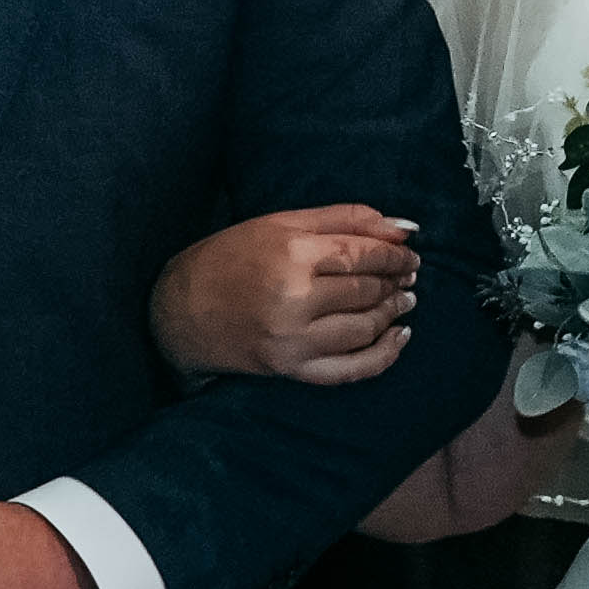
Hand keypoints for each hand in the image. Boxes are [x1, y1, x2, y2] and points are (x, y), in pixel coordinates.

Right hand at [152, 201, 423, 385]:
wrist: (179, 312)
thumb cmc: (230, 258)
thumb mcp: (281, 223)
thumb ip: (344, 219)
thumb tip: (405, 229)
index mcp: (291, 253)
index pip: (362, 254)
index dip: (394, 255)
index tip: (409, 254)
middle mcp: (294, 298)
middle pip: (366, 289)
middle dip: (396, 281)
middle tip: (409, 275)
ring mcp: (293, 339)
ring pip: (364, 327)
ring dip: (393, 313)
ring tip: (404, 300)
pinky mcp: (291, 369)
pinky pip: (351, 369)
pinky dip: (384, 356)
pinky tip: (399, 338)